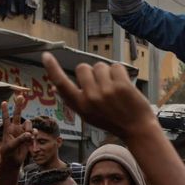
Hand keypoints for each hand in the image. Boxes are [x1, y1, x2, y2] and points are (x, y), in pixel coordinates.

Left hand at [0, 96, 32, 169]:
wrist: (13, 162)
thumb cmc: (8, 155)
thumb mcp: (11, 147)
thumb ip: (20, 139)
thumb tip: (29, 133)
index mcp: (8, 130)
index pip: (5, 118)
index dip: (5, 110)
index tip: (4, 102)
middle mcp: (15, 129)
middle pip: (17, 114)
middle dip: (19, 105)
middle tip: (20, 96)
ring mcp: (22, 133)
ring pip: (28, 124)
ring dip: (29, 129)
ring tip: (27, 138)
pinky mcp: (28, 137)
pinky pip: (33, 132)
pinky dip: (33, 136)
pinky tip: (31, 141)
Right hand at [42, 53, 157, 139]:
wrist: (137, 129)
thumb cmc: (112, 121)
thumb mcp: (88, 116)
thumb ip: (73, 101)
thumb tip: (55, 87)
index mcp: (80, 106)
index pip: (61, 84)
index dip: (52, 68)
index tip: (46, 55)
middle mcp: (91, 98)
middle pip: (83, 68)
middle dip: (92, 72)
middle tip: (102, 84)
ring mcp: (106, 91)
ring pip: (100, 65)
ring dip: (107, 72)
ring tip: (115, 87)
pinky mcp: (122, 85)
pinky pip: (116, 66)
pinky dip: (120, 73)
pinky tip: (124, 84)